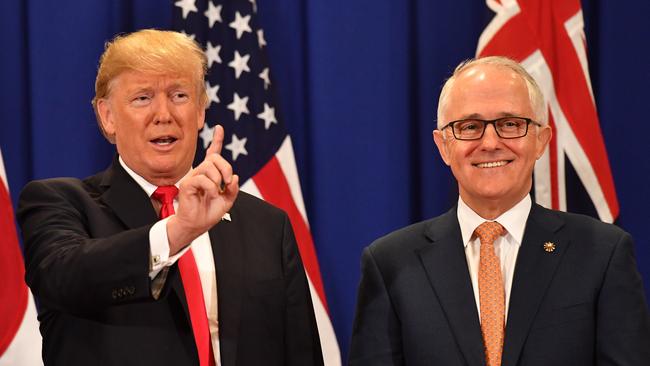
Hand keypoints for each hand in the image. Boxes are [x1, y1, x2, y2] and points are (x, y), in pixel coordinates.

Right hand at [166, 125, 238, 254]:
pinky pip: (202, 179)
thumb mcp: (227, 200)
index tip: (219, 128)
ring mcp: (193, 177)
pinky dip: (211, 187)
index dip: (217, 140)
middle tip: (227, 182)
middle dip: (225, 168)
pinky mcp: (187, 184)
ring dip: (217, 180)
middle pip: (214, 158)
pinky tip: (211, 194)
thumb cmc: (209, 212)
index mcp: (210, 174)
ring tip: (216, 192)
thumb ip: (233, 189)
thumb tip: (234, 176)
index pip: (213, 153)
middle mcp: (200, 172)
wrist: (197, 225)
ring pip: (208, 167)